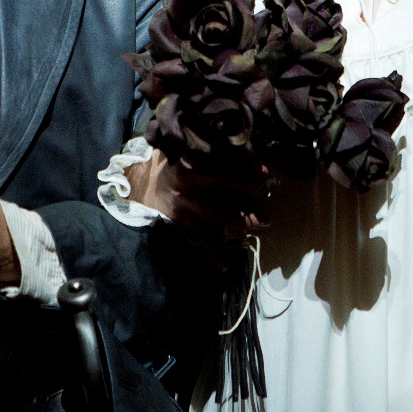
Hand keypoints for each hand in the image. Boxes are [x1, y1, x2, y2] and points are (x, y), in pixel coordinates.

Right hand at [127, 148, 271, 266]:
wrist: (144, 183)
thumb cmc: (175, 162)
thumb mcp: (189, 148)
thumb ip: (212, 146)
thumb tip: (245, 146)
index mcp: (193, 158)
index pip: (225, 159)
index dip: (248, 166)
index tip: (266, 173)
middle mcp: (190, 180)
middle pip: (225, 184)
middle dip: (250, 190)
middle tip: (268, 192)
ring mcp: (185, 203)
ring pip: (217, 213)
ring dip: (243, 219)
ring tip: (264, 223)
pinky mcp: (182, 220)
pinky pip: (199, 239)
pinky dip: (212, 253)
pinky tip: (226, 265)